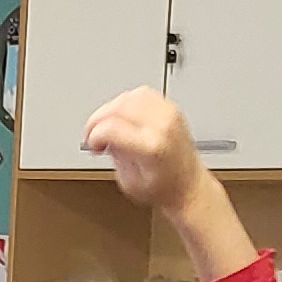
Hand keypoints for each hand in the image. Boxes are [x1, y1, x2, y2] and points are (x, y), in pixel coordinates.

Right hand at [81, 88, 199, 211]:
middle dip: (98, 119)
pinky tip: (122, 116)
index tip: (92, 143)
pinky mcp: (171, 109)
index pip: (111, 128)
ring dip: (111, 109)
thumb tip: (104, 137)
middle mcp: (162, 126)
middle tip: (94, 133)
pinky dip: (127, 102)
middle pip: (118, 107)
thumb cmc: (164, 188)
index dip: (94, 135)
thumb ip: (114, 155)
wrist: (189, 186)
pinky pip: (143, 94)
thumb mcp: (129, 182)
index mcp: (151, 147)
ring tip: (107, 124)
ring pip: (129, 96)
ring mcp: (169, 114)